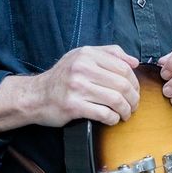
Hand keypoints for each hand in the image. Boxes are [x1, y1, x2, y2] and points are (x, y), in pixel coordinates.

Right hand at [0, 46, 140, 130]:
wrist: (36, 96)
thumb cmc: (62, 77)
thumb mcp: (81, 56)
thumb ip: (109, 53)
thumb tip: (134, 62)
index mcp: (86, 54)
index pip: (123, 67)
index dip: (134, 81)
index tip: (135, 91)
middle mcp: (81, 68)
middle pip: (122, 84)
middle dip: (133, 98)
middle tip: (134, 105)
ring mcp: (77, 87)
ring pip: (116, 100)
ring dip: (126, 110)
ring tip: (125, 114)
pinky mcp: (73, 106)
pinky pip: (104, 114)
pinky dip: (113, 119)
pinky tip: (112, 119)